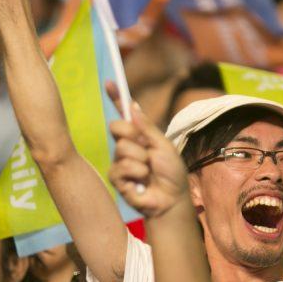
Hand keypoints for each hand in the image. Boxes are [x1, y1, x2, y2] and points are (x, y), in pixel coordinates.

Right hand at [108, 100, 188, 219]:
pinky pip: (121, 167)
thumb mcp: (163, 145)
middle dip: (132, 134)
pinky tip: (142, 182)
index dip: (117, 98)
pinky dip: (136, 173)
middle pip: (117, 126)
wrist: (172, 198)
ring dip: (140, 159)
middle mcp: (127, 146)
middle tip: (146, 148)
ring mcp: (120, 161)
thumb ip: (147, 127)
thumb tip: (133, 105)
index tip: (110, 82)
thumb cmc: (171, 173)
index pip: (124, 114)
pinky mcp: (116, 178)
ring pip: (122, 148)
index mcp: (139, 136)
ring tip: (149, 171)